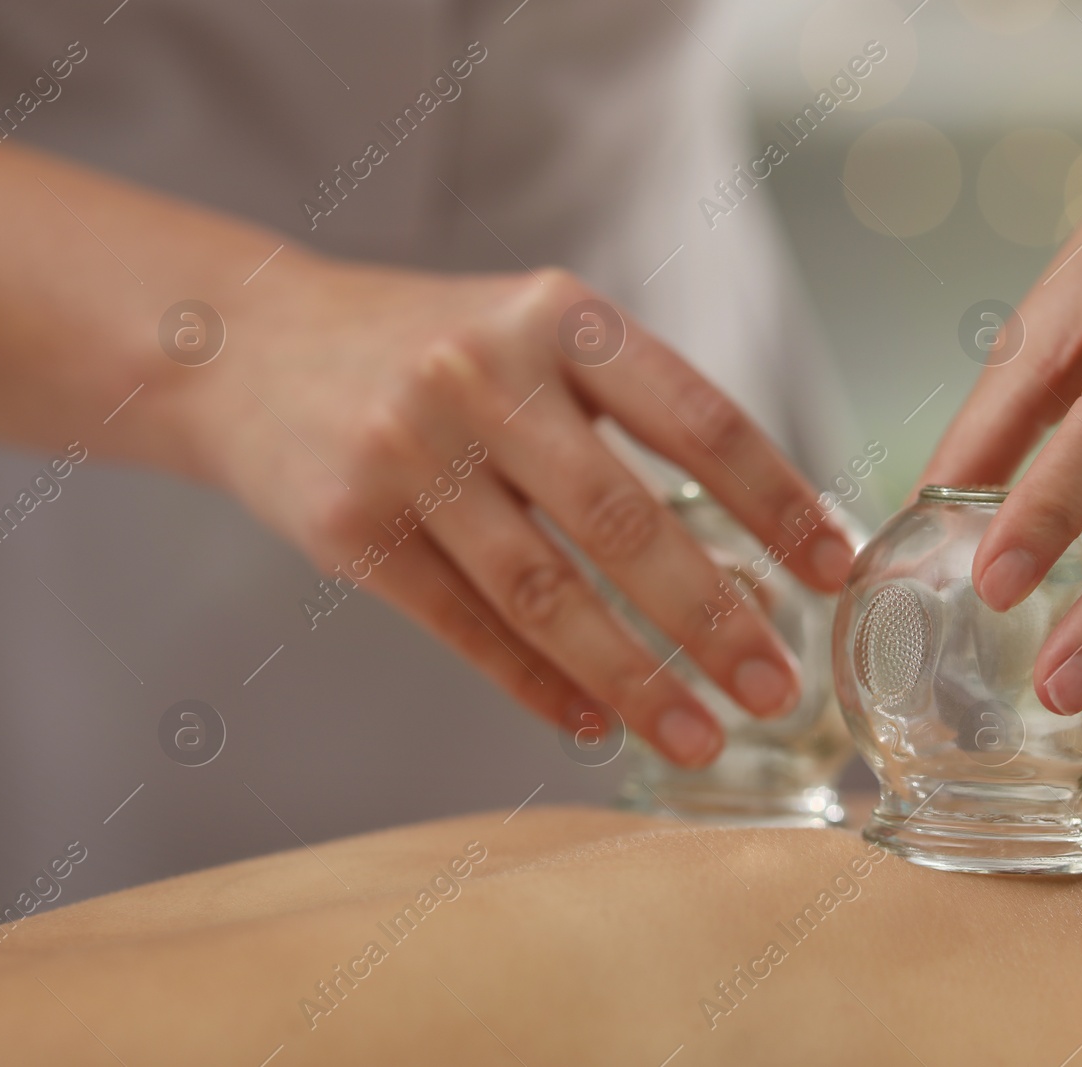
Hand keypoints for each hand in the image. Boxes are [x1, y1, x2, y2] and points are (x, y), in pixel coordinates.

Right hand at [185, 259, 855, 766]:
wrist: (245, 343)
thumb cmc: (430, 346)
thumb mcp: (535, 332)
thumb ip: (629, 409)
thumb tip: (759, 534)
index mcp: (559, 320)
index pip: (698, 419)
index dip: (779, 500)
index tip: (836, 569)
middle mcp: (484, 378)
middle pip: (625, 523)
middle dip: (716, 618)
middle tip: (780, 688)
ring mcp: (410, 455)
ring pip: (547, 594)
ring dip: (637, 679)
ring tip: (705, 738)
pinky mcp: (348, 530)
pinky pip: (466, 628)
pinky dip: (539, 687)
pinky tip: (598, 727)